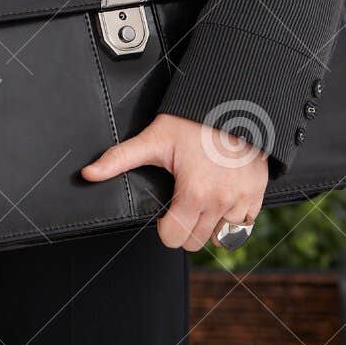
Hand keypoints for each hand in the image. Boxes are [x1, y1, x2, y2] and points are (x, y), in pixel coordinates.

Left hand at [80, 112, 267, 251]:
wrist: (234, 101)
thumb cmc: (194, 119)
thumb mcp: (155, 138)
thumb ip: (120, 158)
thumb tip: (88, 173)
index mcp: (194, 194)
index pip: (173, 239)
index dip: (164, 226)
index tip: (166, 210)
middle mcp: (221, 202)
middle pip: (194, 243)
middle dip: (184, 228)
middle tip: (182, 204)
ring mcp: (242, 200)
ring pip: (220, 237)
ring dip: (209, 224)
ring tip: (202, 200)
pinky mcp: (258, 194)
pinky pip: (245, 225)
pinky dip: (233, 219)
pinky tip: (222, 200)